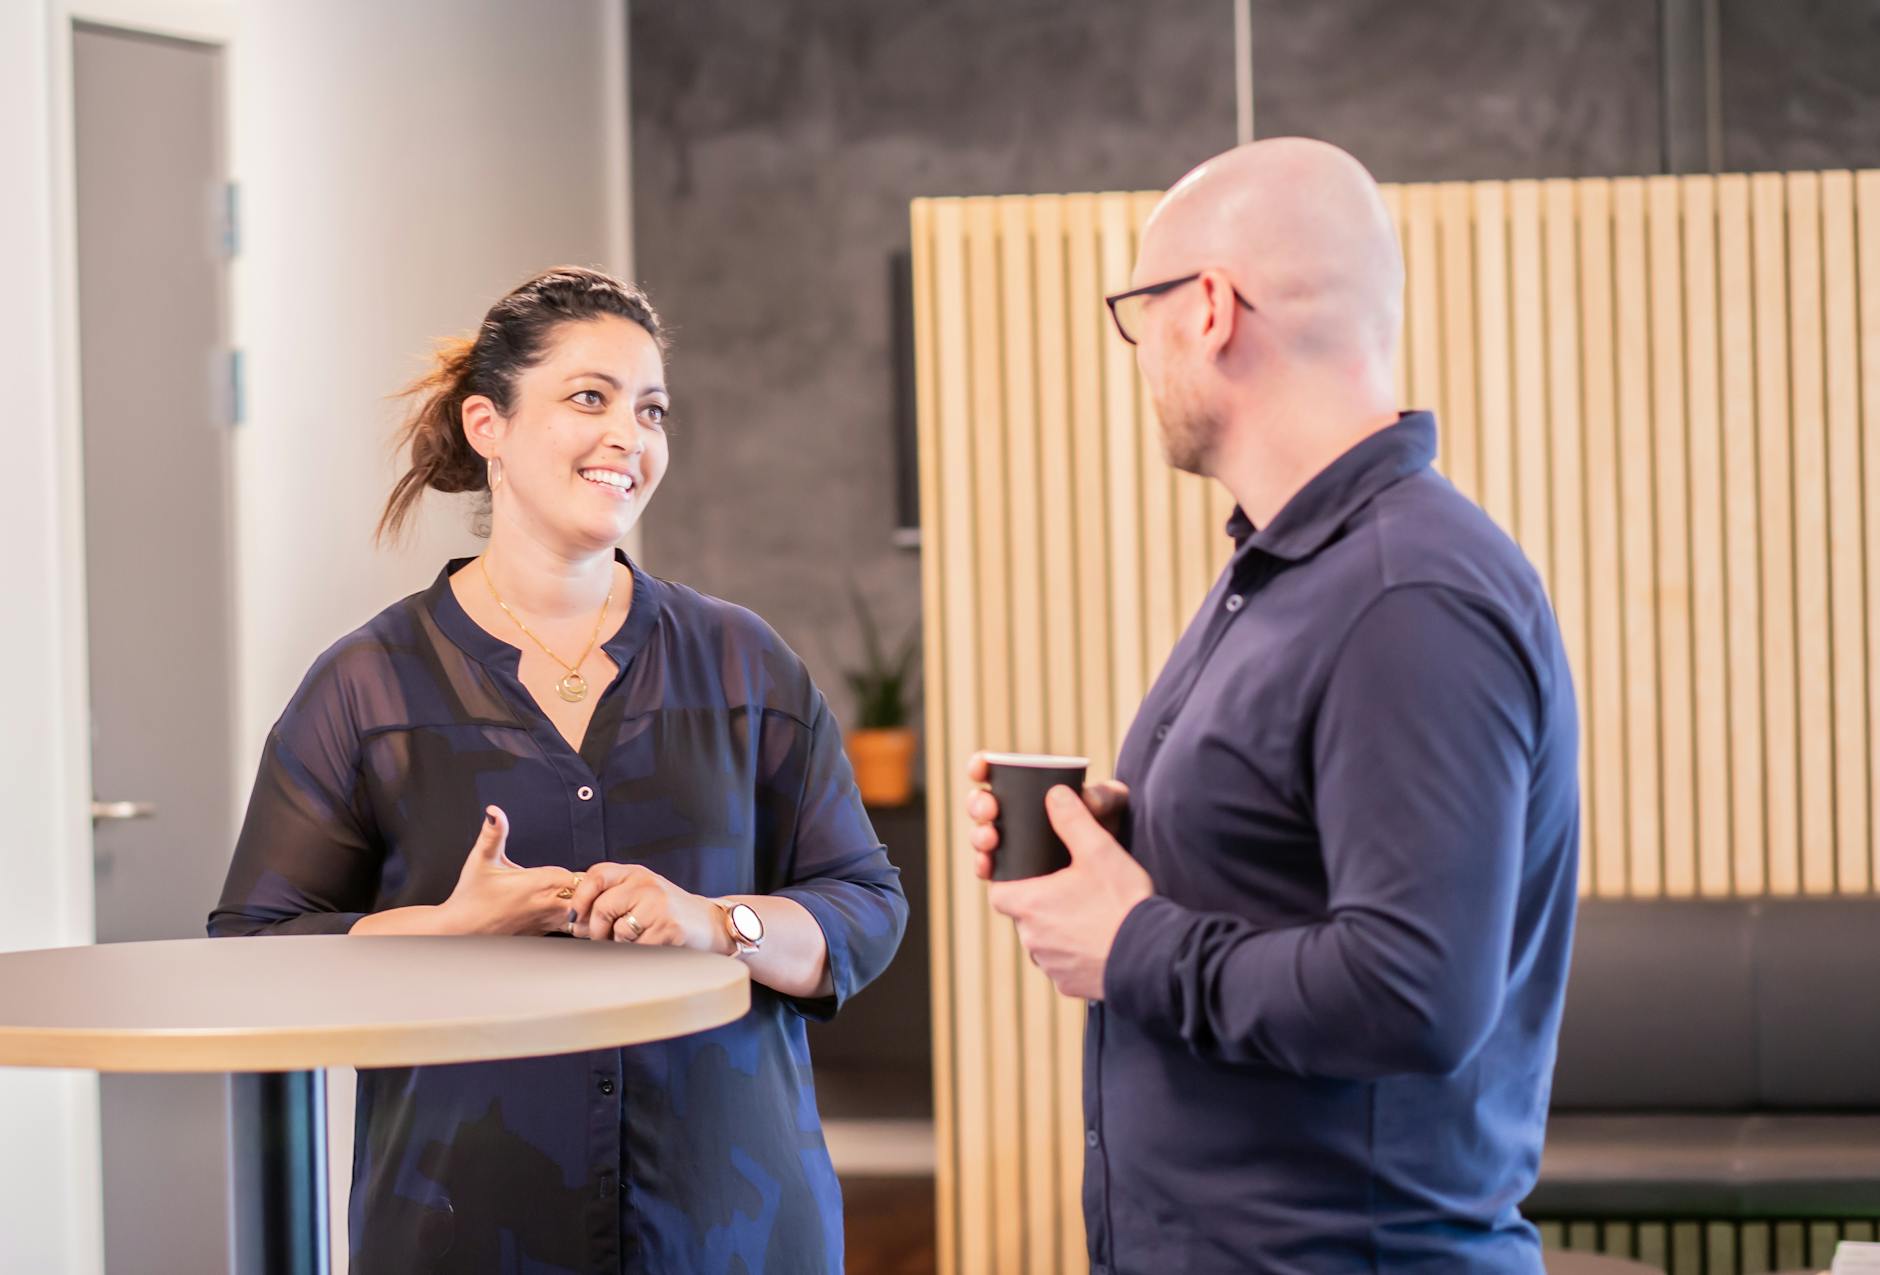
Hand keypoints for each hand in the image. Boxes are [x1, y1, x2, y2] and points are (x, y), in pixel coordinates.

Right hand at [437, 806, 582, 935]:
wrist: (459, 931)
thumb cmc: (470, 896)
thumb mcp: (482, 860)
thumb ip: (493, 834)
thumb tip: (494, 812)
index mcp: (538, 883)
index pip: (580, 877)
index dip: (586, 874)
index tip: (586, 870)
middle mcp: (546, 904)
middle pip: (587, 898)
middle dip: (591, 891)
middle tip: (594, 884)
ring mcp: (545, 922)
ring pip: (581, 918)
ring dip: (586, 907)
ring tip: (586, 899)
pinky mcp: (541, 934)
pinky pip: (569, 930)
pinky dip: (576, 922)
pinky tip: (572, 914)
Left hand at [568, 862, 724, 951]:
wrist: (710, 923)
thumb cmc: (669, 912)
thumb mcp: (642, 893)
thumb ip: (612, 896)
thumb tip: (576, 920)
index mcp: (636, 874)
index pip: (596, 875)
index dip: (580, 899)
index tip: (576, 917)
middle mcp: (647, 885)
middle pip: (602, 907)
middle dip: (597, 931)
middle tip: (603, 939)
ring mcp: (659, 906)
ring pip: (618, 932)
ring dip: (620, 945)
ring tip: (636, 941)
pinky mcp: (669, 928)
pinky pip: (637, 948)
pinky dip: (638, 953)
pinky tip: (651, 946)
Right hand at [963, 751, 1130, 880]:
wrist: (1118, 869)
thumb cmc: (1110, 826)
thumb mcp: (1113, 805)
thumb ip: (1105, 795)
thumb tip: (1086, 799)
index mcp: (1029, 789)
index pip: (995, 773)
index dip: (981, 767)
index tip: (981, 766)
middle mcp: (1014, 816)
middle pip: (982, 805)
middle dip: (978, 804)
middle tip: (991, 808)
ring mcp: (1012, 845)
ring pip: (982, 837)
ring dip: (978, 835)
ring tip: (991, 838)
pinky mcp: (1013, 875)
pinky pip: (991, 871)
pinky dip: (983, 866)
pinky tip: (986, 865)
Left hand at [985, 785, 1153, 1000]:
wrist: (1154, 958)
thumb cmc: (1122, 903)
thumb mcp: (1099, 850)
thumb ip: (1073, 819)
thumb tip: (1054, 794)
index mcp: (1030, 905)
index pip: (999, 891)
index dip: (1010, 881)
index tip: (1029, 873)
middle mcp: (1032, 939)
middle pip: (1023, 916)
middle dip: (1040, 903)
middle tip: (1069, 888)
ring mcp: (1050, 966)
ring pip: (1043, 942)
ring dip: (1058, 929)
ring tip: (1088, 914)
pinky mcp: (1069, 985)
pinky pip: (1064, 965)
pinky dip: (1076, 953)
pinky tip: (1100, 940)